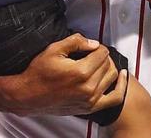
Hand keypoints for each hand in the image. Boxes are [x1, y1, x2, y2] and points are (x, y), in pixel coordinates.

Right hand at [0, 33, 127, 115]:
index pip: (101, 53)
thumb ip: (76, 42)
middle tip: (93, 53)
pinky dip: (121, 87)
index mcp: (80, 72)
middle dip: (103, 56)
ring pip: (112, 77)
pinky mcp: (90, 107)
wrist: (29, 96)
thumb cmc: (38, 73)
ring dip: (109, 67)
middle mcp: (88, 87)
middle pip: (108, 64)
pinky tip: (122, 77)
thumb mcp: (53, 50)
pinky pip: (115, 98)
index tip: (91, 46)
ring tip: (101, 63)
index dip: (97, 46)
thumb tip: (94, 43)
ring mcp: (90, 99)